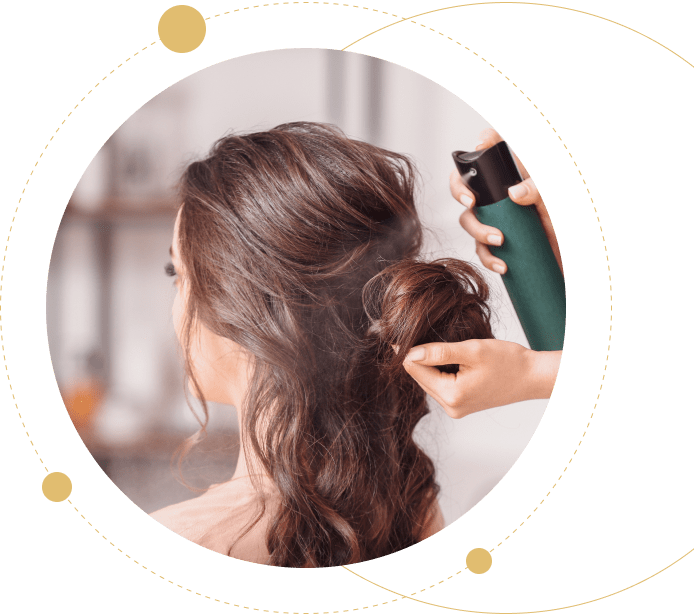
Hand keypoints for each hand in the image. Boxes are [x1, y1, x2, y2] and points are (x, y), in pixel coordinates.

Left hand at [403, 339, 560, 417]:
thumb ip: (439, 352)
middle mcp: (451, 407)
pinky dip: (439, 370)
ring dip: (429, 363)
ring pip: (428, 380)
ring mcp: (455, 408)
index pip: (415, 370)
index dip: (408, 349)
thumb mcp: (472, 350)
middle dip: (418, 356)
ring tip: (437, 345)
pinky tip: (447, 358)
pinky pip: (440, 385)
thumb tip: (409, 353)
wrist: (532, 376)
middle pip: (419, 377)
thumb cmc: (508, 362)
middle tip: (418, 333)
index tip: (404, 332)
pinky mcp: (460, 405)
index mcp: (452, 395)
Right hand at [450, 128, 562, 275]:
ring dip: (478, 230)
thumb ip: (539, 191)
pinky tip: (502, 265)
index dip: (484, 140)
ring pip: (468, 219)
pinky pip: (480, 249)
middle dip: (459, 189)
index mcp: (514, 176)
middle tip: (470, 200)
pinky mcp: (496, 244)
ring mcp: (495, 219)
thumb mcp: (555, 203)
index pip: (493, 151)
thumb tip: (514, 193)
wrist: (571, 261)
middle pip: (465, 184)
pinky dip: (487, 258)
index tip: (481, 142)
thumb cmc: (565, 225)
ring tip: (500, 241)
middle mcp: (500, 195)